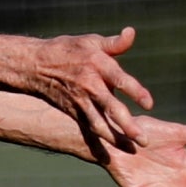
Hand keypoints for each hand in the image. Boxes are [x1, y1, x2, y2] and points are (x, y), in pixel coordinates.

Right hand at [9, 27, 154, 149]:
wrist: (36, 65)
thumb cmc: (69, 50)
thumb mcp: (91, 41)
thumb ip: (115, 43)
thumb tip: (131, 32)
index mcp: (98, 65)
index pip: (121, 80)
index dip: (135, 92)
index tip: (149, 104)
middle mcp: (90, 85)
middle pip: (111, 107)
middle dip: (127, 125)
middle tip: (143, 140)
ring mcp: (81, 101)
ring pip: (99, 124)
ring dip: (115, 138)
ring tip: (131, 150)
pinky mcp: (74, 112)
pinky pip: (89, 129)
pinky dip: (99, 142)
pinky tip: (110, 154)